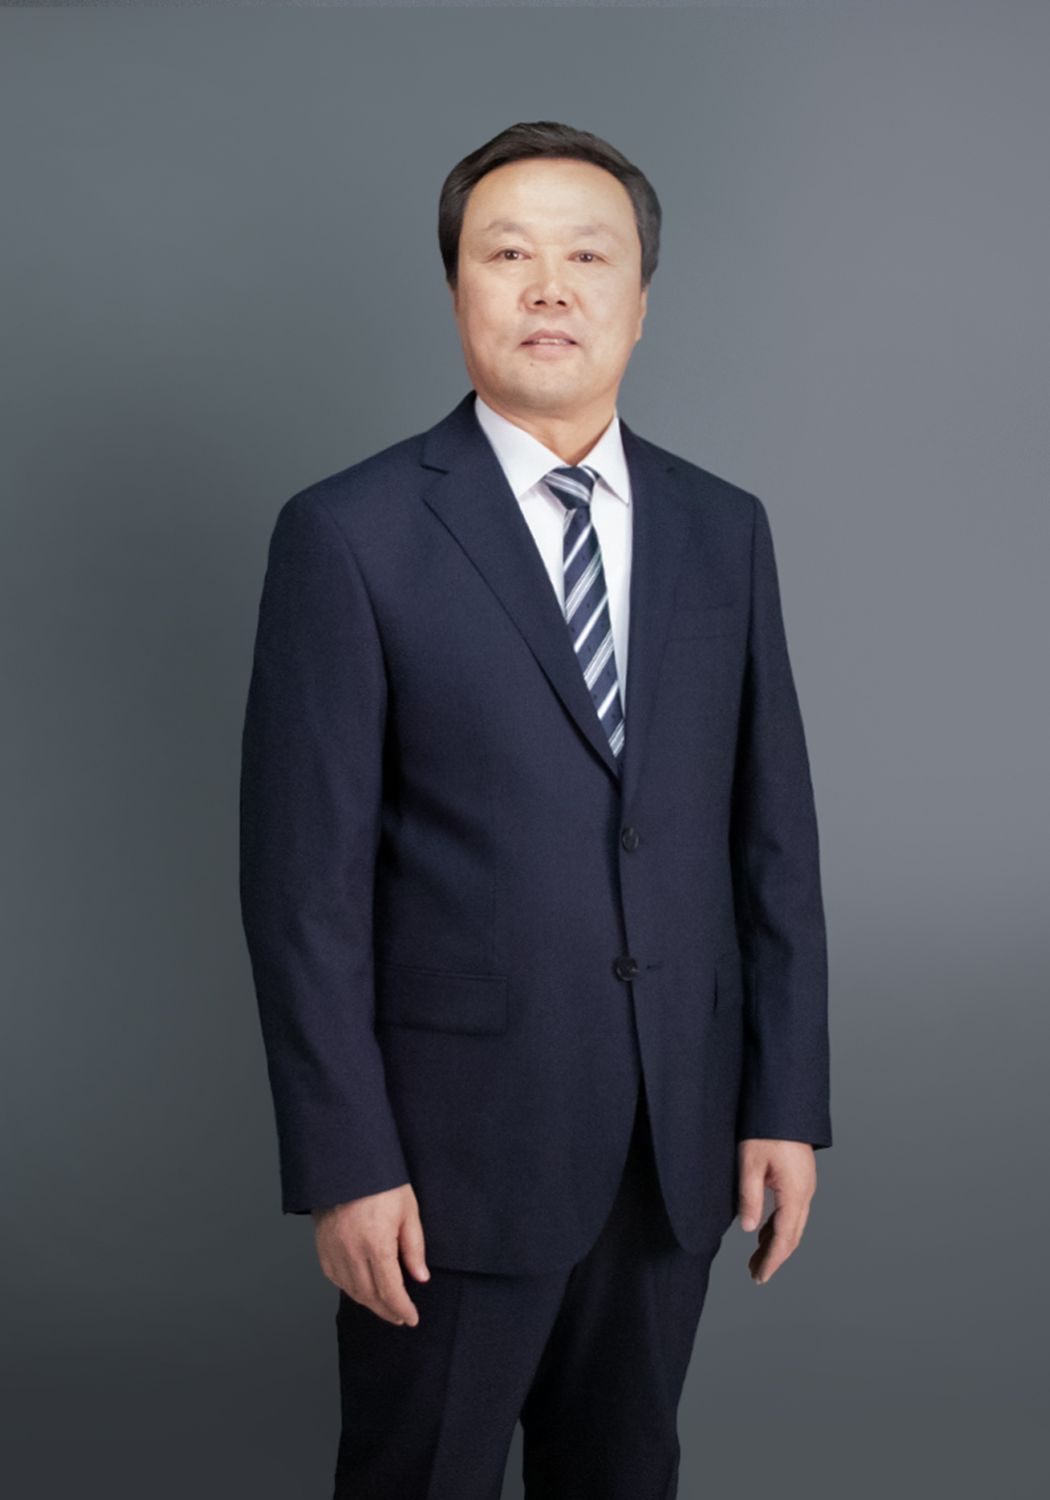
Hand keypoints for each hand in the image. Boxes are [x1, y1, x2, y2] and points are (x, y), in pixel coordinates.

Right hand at [313, 1182, 429, 1325]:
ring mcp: (333, 1250)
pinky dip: (350, 1289)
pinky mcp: (322, 1247)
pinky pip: (335, 1278)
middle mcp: (351, 1252)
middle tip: (400, 1317)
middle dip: (387, 1310)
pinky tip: (361, 1289)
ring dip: (369, 1303)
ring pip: (351, 1290)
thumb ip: (414, 1247)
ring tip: (385, 1306)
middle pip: (370, 1295)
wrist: (346, 1163)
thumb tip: (420, 1278)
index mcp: (376, 1243)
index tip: (411, 1318)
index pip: (390, 1290)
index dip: (402, 1308)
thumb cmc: (381, 1182)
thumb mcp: (407, 1210)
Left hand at [736, 1139, 815, 1283]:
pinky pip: (793, 1211)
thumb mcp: (750, 1164)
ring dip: (776, 1243)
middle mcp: (805, 1192)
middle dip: (774, 1257)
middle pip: (792, 1235)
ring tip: (756, 1259)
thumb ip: (750, 1198)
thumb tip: (749, 1230)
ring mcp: (805, 1185)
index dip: (772, 1260)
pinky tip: (764, 1232)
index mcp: (795, 1193)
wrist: (784, 1104)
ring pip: (793, 1224)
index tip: (759, 1277)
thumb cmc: (765, 1131)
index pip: (785, 1238)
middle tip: (756, 1274)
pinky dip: (779, 1226)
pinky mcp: (800, 1178)